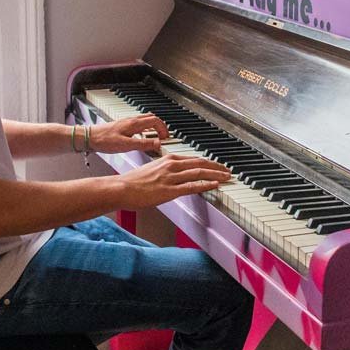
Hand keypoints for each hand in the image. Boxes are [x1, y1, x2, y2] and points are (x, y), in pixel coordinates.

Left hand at [88, 113, 170, 154]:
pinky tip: (140, 138)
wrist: (89, 137)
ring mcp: (126, 122)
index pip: (155, 120)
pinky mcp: (121, 126)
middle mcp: (131, 121)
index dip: (163, 129)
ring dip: (152, 127)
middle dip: (160, 127)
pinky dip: (144, 129)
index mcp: (134, 124)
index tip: (165, 138)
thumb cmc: (104, 141)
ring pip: (144, 120)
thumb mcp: (126, 145)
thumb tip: (158, 143)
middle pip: (151, 118)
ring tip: (154, 138)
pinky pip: (137, 125)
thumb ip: (143, 144)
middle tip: (163, 137)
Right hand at [116, 153, 232, 208]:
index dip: (209, 162)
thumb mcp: (152, 170)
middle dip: (217, 167)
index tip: (218, 166)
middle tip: (228, 171)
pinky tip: (214, 185)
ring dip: (216, 175)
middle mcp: (171, 166)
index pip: (194, 159)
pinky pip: (191, 186)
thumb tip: (175, 176)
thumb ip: (166, 171)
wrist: (121, 188)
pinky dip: (205, 185)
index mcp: (168, 159)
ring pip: (199, 173)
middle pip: (200, 163)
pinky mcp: (169, 190)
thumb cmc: (133, 182)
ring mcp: (171, 178)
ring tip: (226, 178)